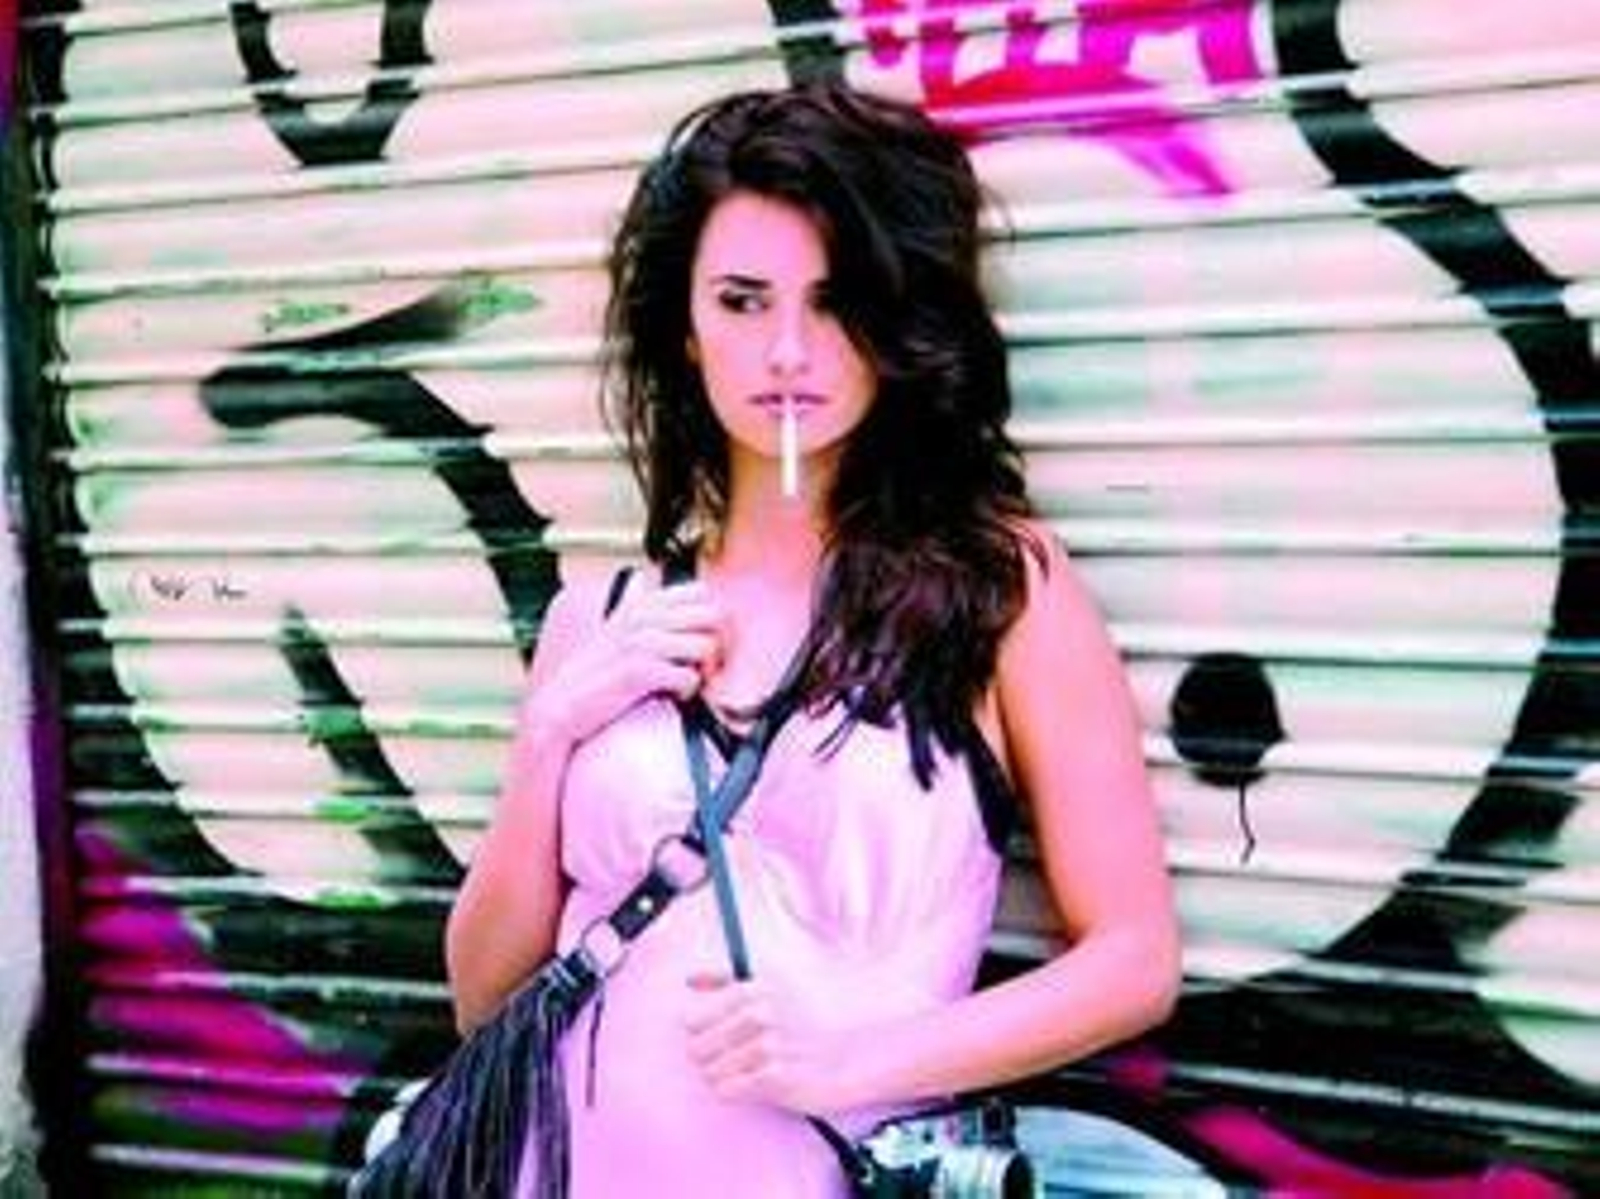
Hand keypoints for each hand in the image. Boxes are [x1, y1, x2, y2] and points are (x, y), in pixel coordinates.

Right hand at [532, 579, 723, 746]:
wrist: (561, 707)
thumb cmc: (592, 673)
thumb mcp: (613, 627)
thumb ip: (637, 605)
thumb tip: (648, 580)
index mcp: (641, 603)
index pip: (702, 592)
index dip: (712, 619)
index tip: (703, 641)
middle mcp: (644, 617)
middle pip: (714, 615)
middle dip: (718, 642)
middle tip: (703, 665)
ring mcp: (642, 642)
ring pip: (707, 646)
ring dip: (705, 669)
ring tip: (686, 681)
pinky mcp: (641, 671)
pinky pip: (690, 676)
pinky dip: (688, 690)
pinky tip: (673, 695)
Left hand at [681, 973, 861, 1116]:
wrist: (863, 1041)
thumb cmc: (814, 1010)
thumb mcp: (773, 980)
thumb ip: (726, 978)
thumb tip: (688, 979)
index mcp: (752, 988)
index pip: (692, 1020)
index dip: (704, 1033)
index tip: (723, 1037)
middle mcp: (757, 1014)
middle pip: (697, 1049)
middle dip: (711, 1058)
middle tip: (739, 1058)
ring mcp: (767, 1047)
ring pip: (710, 1073)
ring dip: (726, 1076)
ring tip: (753, 1070)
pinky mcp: (777, 1078)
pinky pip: (728, 1090)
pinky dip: (738, 1090)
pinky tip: (760, 1083)